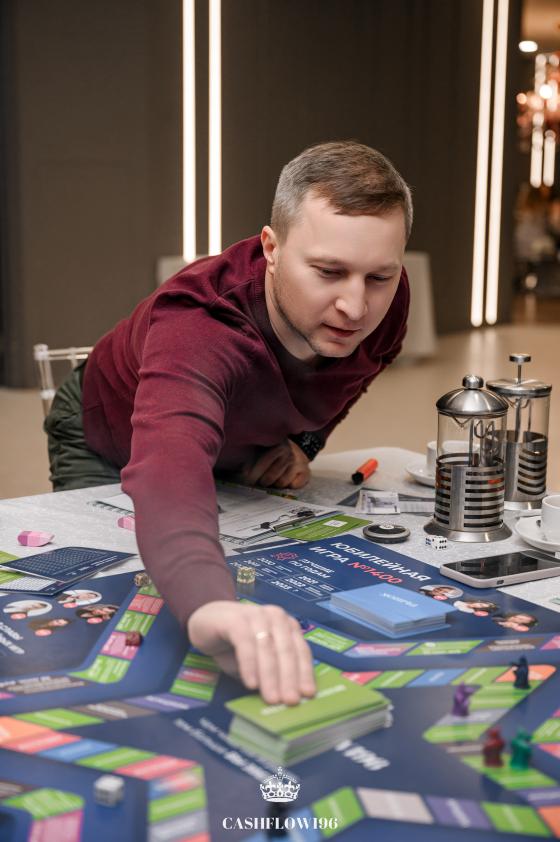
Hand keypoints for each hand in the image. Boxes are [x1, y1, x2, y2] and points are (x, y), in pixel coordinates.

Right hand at [187, 601, 315, 704]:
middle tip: (290, 701)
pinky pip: (245, 644)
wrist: (206, 622)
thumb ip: (271, 673)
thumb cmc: (236, 644)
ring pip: (267, 648)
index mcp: (286, 626)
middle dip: (289, 678)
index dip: (305, 673)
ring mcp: (256, 615)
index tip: (307, 694)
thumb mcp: (258, 661)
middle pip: (286, 650)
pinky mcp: (235, 619)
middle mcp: (275, 617)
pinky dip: (249, 665)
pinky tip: (251, 683)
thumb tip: (284, 697)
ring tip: (271, 698)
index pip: (300, 650)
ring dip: (270, 676)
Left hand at [243, 439, 310, 488]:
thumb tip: (245, 475)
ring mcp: (299, 462)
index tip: (247, 481)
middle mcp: (290, 453)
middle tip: (260, 481)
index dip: (254, 474)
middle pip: (271, 477)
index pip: (264, 462)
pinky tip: (287, 479)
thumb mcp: (260, 451)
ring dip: (275, 484)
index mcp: (277, 445)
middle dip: (263, 482)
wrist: (294, 450)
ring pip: (281, 483)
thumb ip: (250, 461)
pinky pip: (294, 486)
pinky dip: (289, 485)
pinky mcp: (306, 472)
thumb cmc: (272, 452)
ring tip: (274, 479)